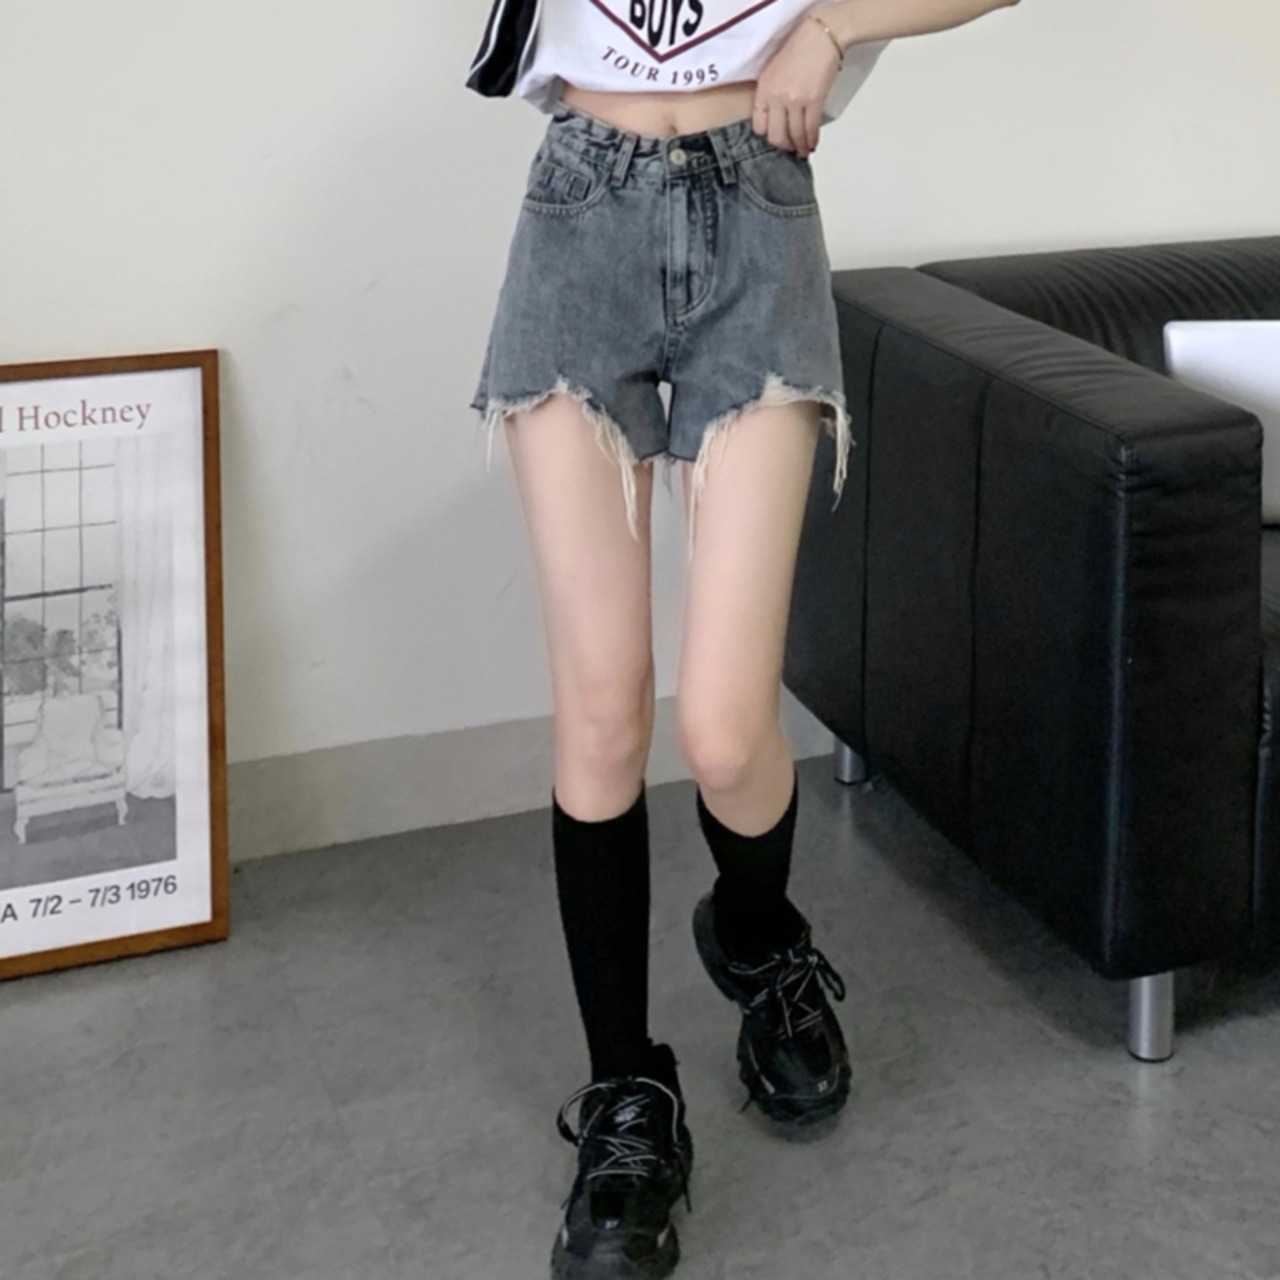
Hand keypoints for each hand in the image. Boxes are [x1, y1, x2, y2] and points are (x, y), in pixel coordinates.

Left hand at [751, 11, 843, 156]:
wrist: (819, 37)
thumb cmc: (798, 50)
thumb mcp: (772, 72)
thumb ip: (770, 94)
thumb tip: (776, 117)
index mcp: (764, 90)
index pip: (758, 126)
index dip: (766, 136)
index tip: (773, 139)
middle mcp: (777, 98)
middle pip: (776, 136)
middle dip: (783, 146)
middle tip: (789, 149)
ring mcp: (795, 101)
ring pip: (795, 135)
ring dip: (799, 147)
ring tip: (802, 151)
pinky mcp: (813, 101)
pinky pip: (810, 129)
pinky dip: (811, 140)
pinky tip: (812, 145)